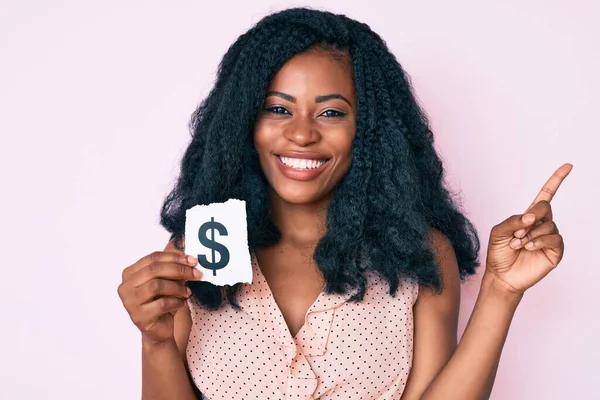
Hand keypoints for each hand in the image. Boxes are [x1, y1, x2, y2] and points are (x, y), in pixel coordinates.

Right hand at [117, 243, 201, 344]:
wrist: (159, 330)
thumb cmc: (163, 301)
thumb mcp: (168, 281)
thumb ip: (173, 266)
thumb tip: (187, 253)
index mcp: (130, 273)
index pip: (153, 258)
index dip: (175, 257)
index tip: (193, 260)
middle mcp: (126, 286)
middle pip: (154, 269)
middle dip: (179, 270)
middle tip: (196, 273)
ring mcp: (130, 302)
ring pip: (156, 286)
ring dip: (177, 287)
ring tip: (188, 292)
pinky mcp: (139, 317)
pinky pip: (161, 304)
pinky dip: (175, 302)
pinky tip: (181, 303)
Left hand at [485, 163, 572, 293]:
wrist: (501, 276)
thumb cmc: (499, 253)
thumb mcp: (498, 232)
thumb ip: (512, 221)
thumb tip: (530, 216)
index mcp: (528, 216)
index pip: (545, 195)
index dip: (556, 180)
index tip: (568, 166)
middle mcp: (541, 224)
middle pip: (545, 207)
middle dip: (532, 215)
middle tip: (518, 230)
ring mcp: (549, 237)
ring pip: (548, 225)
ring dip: (530, 234)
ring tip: (518, 244)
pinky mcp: (555, 251)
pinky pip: (553, 239)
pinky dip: (538, 241)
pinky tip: (528, 247)